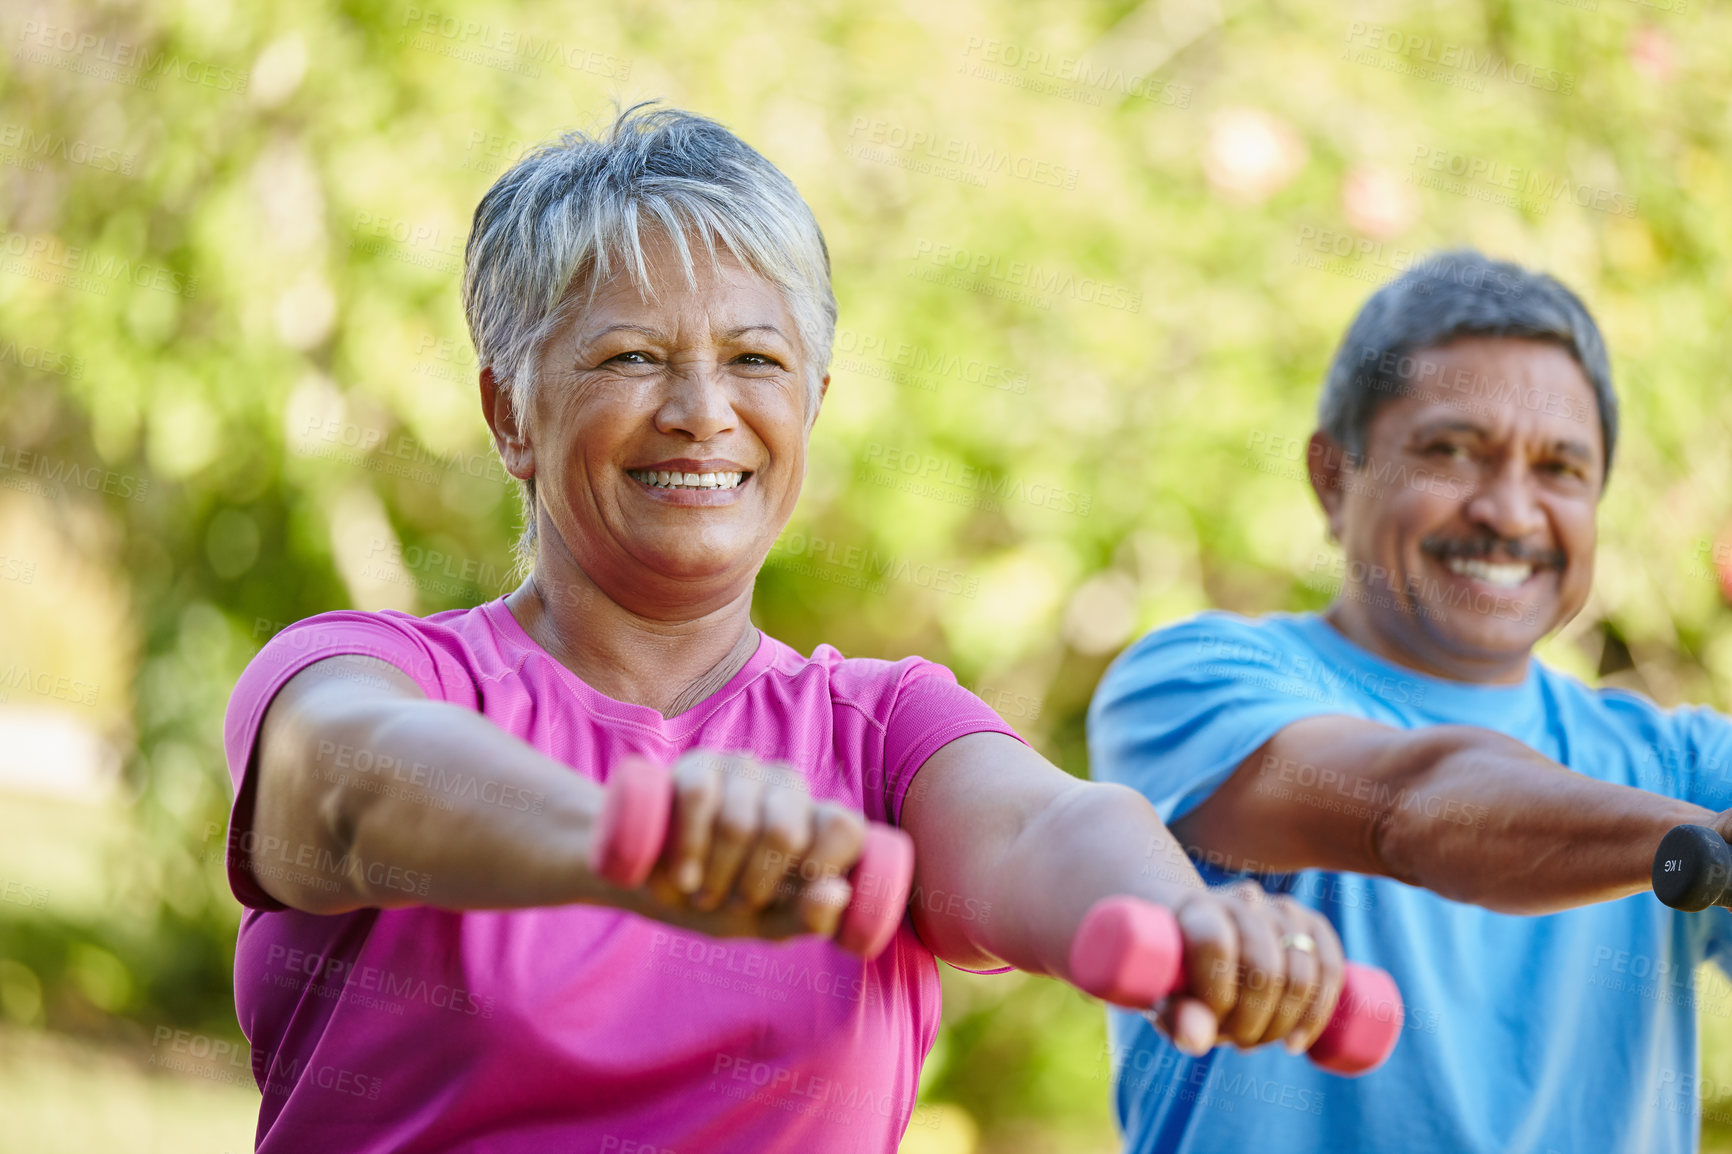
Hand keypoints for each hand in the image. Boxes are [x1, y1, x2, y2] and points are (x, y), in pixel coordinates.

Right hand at [630, 750, 867, 941]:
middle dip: (753, 884)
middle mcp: (786, 786)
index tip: (786, 898)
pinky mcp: (697, 764)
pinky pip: (698, 798)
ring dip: (715, 874)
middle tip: (732, 903)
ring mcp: (742, 769)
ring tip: (700, 891)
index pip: (843, 828)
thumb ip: (809, 917)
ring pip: (738, 823)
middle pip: (785, 832)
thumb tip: (838, 892)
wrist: (647, 883)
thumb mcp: (766, 922)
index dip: (819, 868)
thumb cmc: (719, 900)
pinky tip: (682, 876)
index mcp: (815, 821)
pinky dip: (689, 847)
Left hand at [1150, 880, 1344, 1056]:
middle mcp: (1242, 900)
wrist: (1208, 948)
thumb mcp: (1167, 997)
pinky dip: (1317, 1014)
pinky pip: (1330, 970)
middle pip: (1263, 968)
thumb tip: (1196, 1039)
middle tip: (1237, 1041)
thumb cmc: (1181, 977)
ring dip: (1283, 1024)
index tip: (1212, 1024)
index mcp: (1198, 908)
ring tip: (1257, 1040)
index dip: (1217, 994)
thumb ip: (1176, 1015)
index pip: (1215, 944)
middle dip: (1253, 1021)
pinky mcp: (1313, 925)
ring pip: (1300, 975)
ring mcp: (1282, 908)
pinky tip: (1294, 1041)